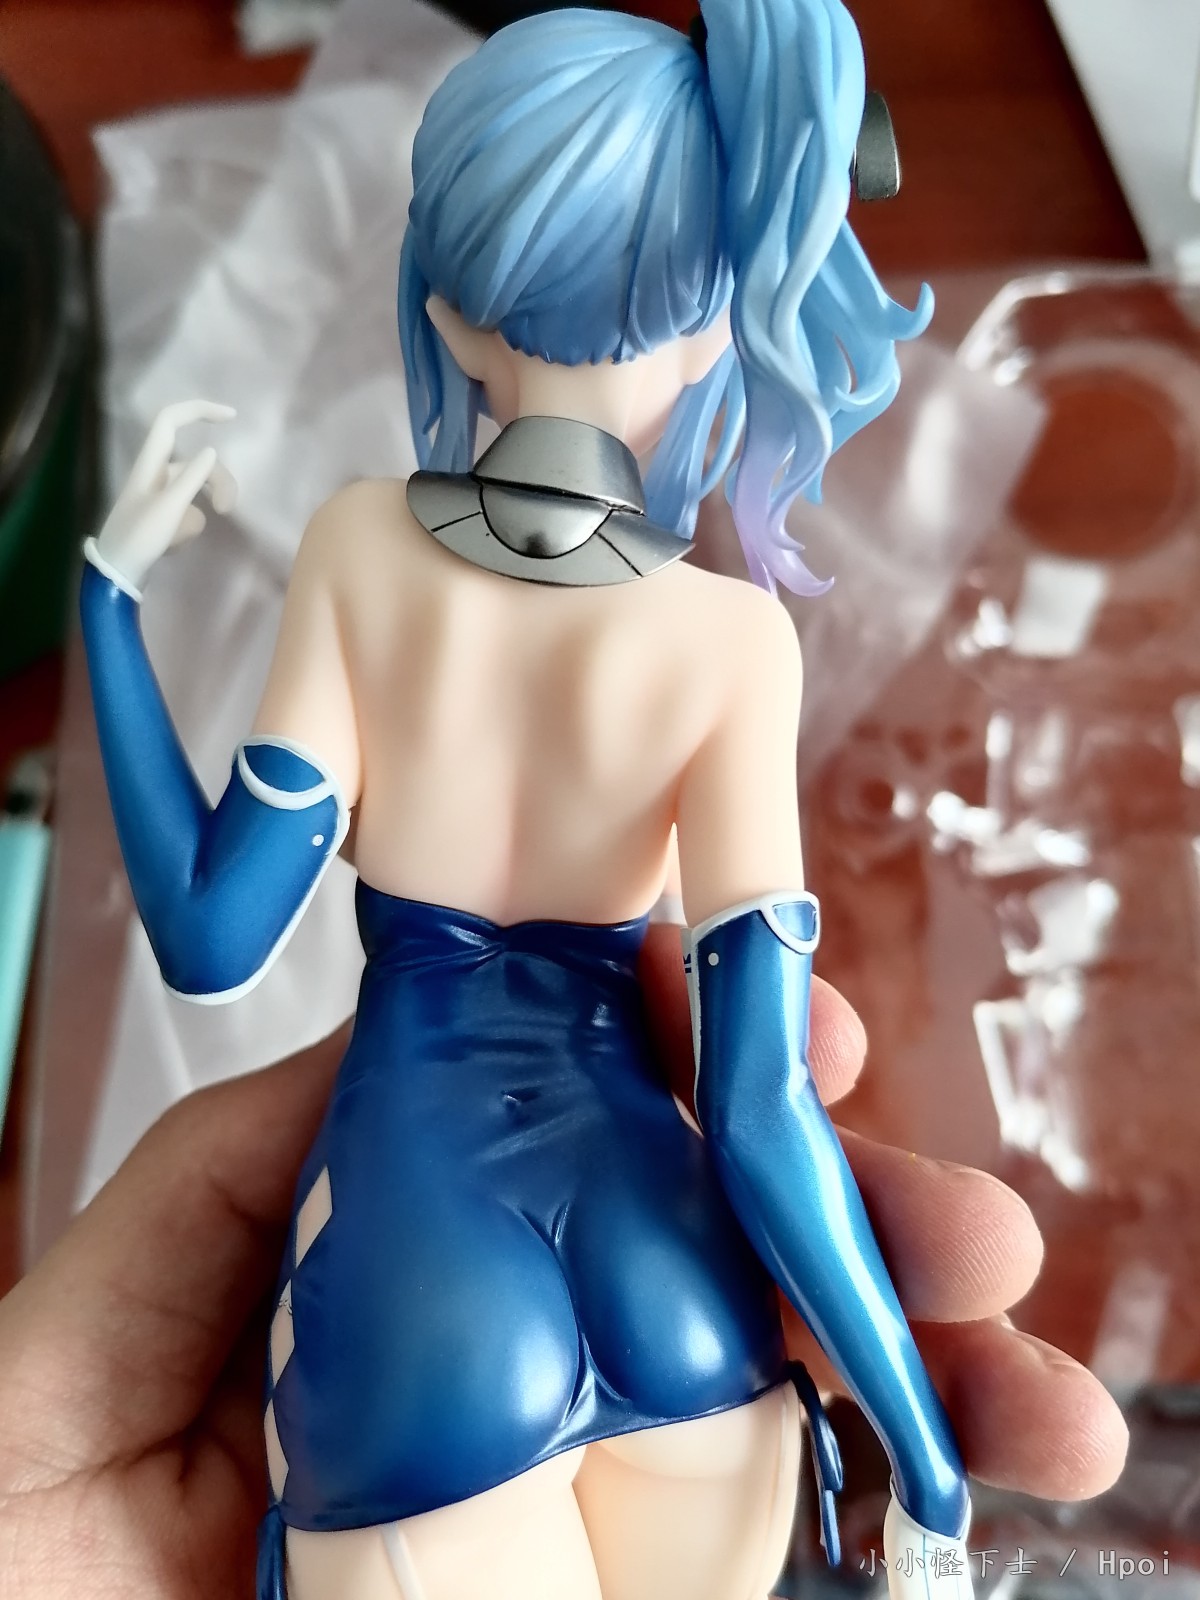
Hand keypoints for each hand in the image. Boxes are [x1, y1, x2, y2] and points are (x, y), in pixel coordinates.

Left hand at [0, 956, 1126, 1598]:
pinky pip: (732, 1542)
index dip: (693, 1080)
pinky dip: (848, 1509)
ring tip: (1032, 1393)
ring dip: (898, 1376)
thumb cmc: (17, 1543)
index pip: (571, 1140)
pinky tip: (957, 1480)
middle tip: (974, 1233)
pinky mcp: (593, 1574)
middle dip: (848, 1231)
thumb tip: (407, 1045)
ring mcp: (546, 1488)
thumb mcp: (80, 1341)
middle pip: (696, 1267)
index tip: (801, 1046)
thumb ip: (231, 1182)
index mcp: (390, 1262)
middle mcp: (493, 1360)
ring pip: (750, 1410)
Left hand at [93, 401, 237, 591]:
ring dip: (202, 509)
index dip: (200, 411)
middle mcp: (156, 473)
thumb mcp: (169, 508)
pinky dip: (187, 526)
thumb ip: (192, 478)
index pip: (172, 420)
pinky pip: (188, 511)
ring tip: (193, 534)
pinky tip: (174, 543)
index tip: (232, 417)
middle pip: (197, 463)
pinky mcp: (163, 514)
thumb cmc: (138, 537)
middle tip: (228, 510)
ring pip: (196, 489)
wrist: (116, 572)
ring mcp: (160, 494)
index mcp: (150, 463)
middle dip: (219, 482)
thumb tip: (212, 451)